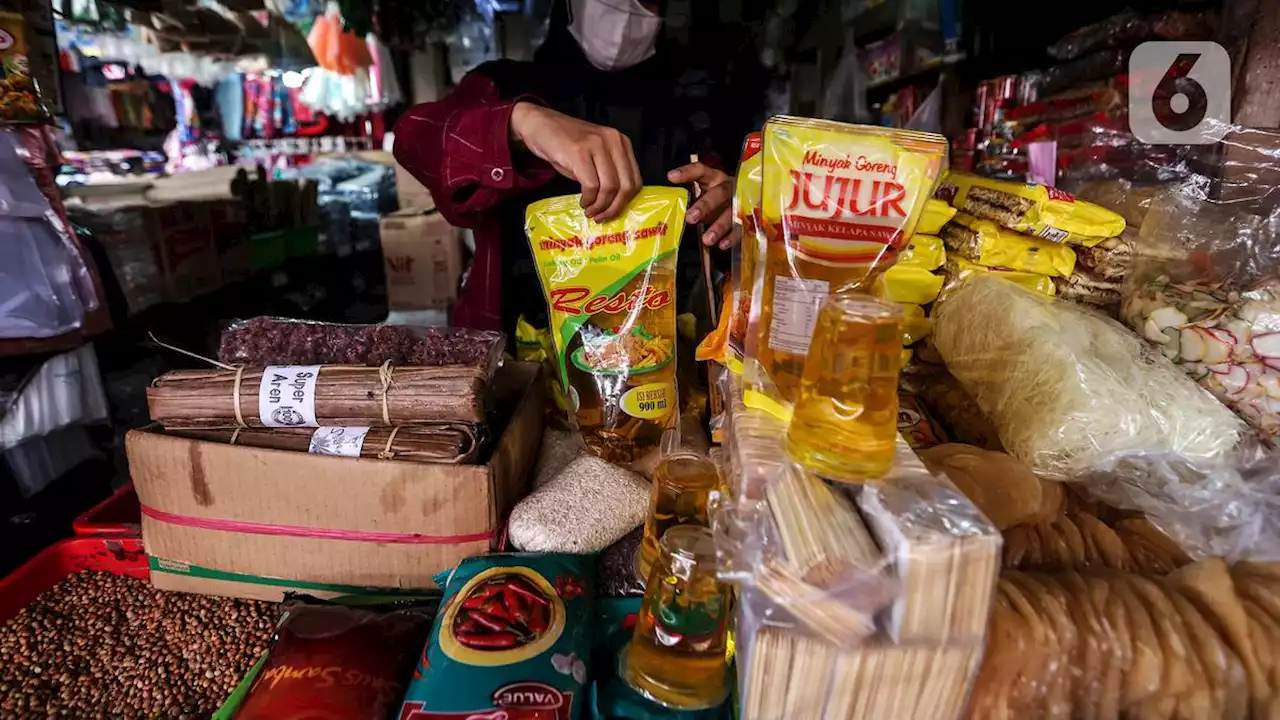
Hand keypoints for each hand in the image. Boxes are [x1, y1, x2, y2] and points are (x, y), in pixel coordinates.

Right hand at [511, 102, 641, 221]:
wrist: (540, 125)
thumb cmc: (566, 144)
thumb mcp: (595, 156)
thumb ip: (608, 173)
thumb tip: (615, 203)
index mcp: (622, 143)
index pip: (635, 180)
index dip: (625, 202)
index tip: (613, 212)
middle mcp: (613, 141)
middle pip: (626, 186)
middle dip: (614, 208)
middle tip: (601, 217)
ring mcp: (597, 144)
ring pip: (609, 187)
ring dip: (600, 206)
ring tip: (590, 211)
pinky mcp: (579, 151)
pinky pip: (591, 185)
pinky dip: (588, 199)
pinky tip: (582, 201)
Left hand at [667, 162, 734, 248]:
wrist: (742, 201)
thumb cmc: (716, 198)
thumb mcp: (703, 192)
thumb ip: (689, 197)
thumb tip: (670, 209)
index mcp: (714, 178)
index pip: (700, 171)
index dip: (687, 173)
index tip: (672, 177)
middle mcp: (728, 188)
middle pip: (719, 194)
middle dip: (705, 206)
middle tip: (691, 217)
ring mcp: (738, 203)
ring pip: (731, 213)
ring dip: (719, 226)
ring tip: (707, 239)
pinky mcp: (745, 219)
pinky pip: (740, 228)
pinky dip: (731, 237)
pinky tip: (722, 245)